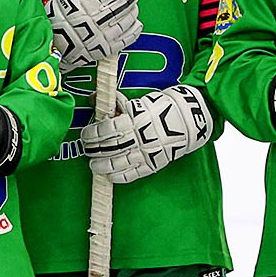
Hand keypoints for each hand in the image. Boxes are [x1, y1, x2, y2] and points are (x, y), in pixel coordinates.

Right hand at [46, 0, 141, 69]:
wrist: (52, 44)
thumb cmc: (57, 16)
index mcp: (86, 5)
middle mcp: (96, 20)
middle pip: (122, 5)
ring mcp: (102, 36)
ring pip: (126, 21)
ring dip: (133, 11)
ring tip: (132, 6)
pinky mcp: (106, 48)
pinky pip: (126, 39)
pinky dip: (134, 30)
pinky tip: (136, 23)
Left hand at [78, 84, 213, 184]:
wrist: (189, 120)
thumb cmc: (162, 108)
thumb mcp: (139, 102)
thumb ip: (117, 105)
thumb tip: (95, 100)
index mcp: (135, 119)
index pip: (106, 129)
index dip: (92, 134)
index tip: (86, 135)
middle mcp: (139, 137)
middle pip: (109, 147)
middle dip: (94, 151)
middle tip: (87, 150)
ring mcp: (147, 152)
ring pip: (118, 163)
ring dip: (103, 166)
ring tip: (94, 165)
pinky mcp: (154, 164)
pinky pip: (133, 174)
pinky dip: (119, 177)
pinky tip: (110, 175)